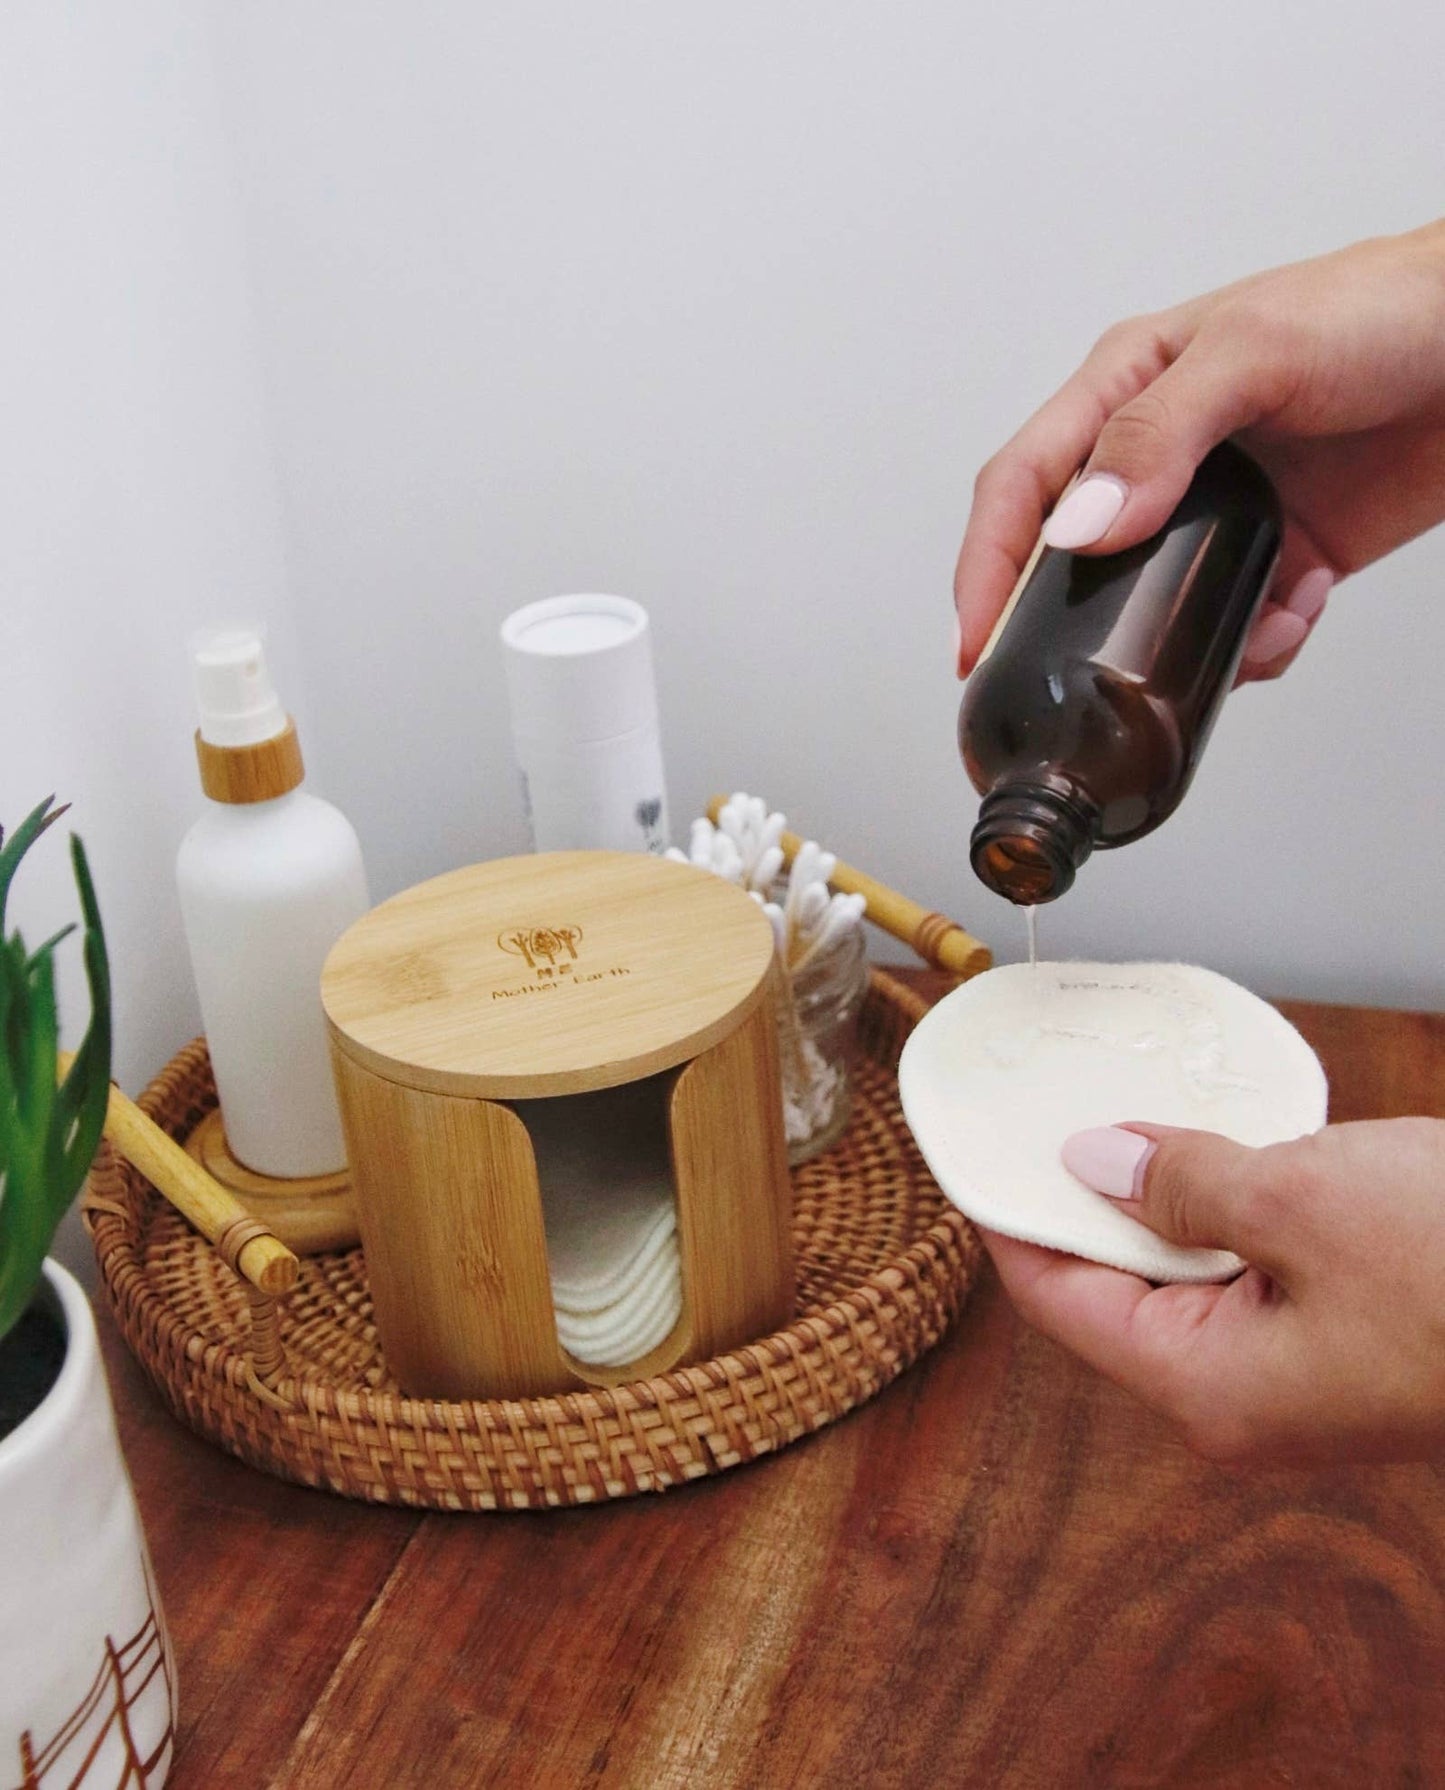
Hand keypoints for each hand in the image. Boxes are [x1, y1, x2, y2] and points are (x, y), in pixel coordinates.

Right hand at [954, 219, 1444, 682]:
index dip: (985, 566)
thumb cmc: (1387, 308)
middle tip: (1056, 690)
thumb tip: (1078, 525)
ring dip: (1177, 647)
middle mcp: (1160, 453)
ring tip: (1229, 645)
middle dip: (1057, 630)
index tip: (976, 642)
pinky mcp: (1283, 549)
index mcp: (1125, 387)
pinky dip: (1262, 640)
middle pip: (1069, 557)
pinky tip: (1299, 608)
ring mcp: (1220, 507)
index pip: (1022, 482)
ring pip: (1153, 608)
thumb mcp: (1256, 352)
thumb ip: (1158, 436)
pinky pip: (1241, 622)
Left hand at [980, 1117, 1444, 1465]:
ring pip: (1187, 1274)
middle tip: (1046, 1105)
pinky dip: (1226, 1207)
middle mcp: (1241, 1398)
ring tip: (1121, 1109)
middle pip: (1116, 1289)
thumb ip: (1183, 1180)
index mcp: (1208, 1388)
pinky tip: (1217, 1144)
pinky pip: (1253, 1270)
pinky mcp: (1348, 1338)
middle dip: (1085, 1195)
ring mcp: (1298, 1374)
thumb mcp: (1302, 1200)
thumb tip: (1096, 1158)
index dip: (1010, 1215)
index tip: (974, 1148)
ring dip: (1160, 1195)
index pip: (1059, 1297)